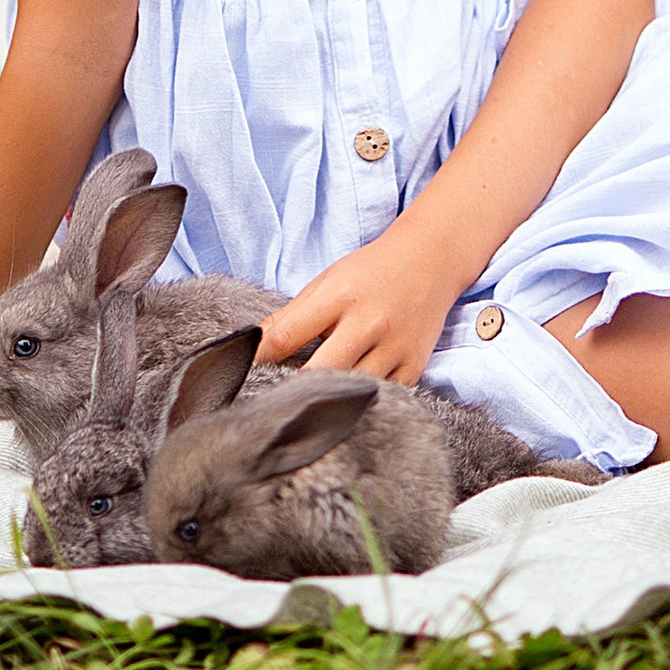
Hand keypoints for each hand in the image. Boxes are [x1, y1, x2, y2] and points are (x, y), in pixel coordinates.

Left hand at [256, 234, 464, 386]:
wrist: (430, 260)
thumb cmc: (370, 272)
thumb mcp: (326, 282)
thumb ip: (290, 317)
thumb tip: (252, 348)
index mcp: (339, 296)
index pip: (285, 336)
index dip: (256, 360)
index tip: (238, 377)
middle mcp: (368, 323)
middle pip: (317, 375)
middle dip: (291, 391)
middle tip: (271, 403)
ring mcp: (394, 349)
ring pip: (349, 394)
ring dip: (326, 403)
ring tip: (306, 409)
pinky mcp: (413, 367)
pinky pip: (379, 398)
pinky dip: (360, 404)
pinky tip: (346, 403)